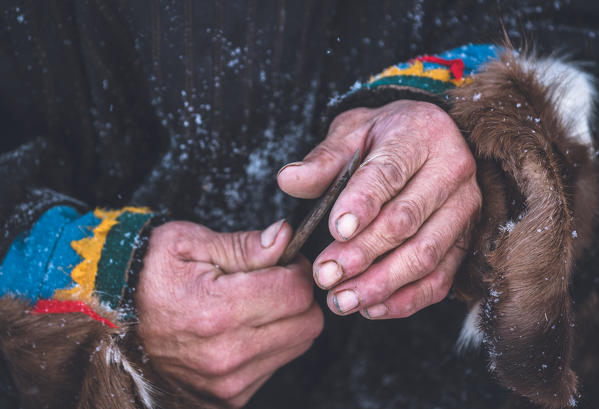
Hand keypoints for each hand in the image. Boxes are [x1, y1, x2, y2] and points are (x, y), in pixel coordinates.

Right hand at [135, 220, 322, 407]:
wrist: (112, 316)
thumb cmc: (150, 274)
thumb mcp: (192, 243)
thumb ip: (246, 245)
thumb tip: (286, 237)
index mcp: (217, 310)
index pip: (297, 291)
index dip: (297, 268)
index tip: (283, 261)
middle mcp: (225, 354)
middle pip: (307, 323)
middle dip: (297, 294)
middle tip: (272, 279)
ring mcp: (227, 381)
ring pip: (298, 345)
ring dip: (286, 320)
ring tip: (252, 303)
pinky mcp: (228, 397)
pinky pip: (276, 365)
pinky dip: (270, 343)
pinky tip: (242, 327)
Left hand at [278, 100, 480, 318]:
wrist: (428, 140)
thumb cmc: (384, 136)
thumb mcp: (352, 132)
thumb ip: (323, 159)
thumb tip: (288, 180)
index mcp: (420, 134)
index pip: (389, 172)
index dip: (362, 204)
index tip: (335, 230)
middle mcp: (452, 170)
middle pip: (406, 220)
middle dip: (362, 253)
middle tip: (325, 275)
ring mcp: (463, 208)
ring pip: (425, 255)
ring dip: (381, 284)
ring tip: (341, 299)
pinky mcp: (464, 240)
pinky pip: (440, 278)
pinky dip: (406, 300)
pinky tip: (371, 308)